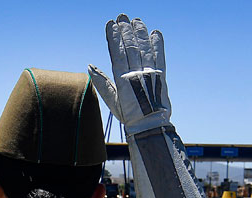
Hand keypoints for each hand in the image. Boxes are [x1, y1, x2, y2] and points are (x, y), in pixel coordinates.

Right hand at [88, 15, 171, 135]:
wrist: (149, 126)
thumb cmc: (128, 115)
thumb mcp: (112, 101)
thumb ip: (102, 83)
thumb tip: (90, 66)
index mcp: (122, 81)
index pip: (117, 54)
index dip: (114, 38)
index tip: (111, 24)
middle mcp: (136, 75)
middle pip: (130, 48)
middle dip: (126, 30)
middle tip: (123, 15)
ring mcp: (150, 74)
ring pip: (144, 49)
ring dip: (140, 33)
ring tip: (136, 20)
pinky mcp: (161, 76)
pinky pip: (159, 56)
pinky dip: (158, 44)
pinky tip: (155, 33)